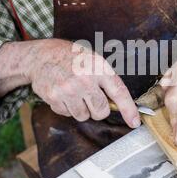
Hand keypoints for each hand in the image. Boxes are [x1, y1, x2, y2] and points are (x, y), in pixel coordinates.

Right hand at [0, 39, 140, 127]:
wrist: (42, 55)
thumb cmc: (72, 58)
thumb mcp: (94, 60)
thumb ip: (106, 80)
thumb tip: (117, 105)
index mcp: (99, 67)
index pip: (119, 92)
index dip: (129, 110)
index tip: (135, 122)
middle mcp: (84, 79)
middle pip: (100, 111)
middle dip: (98, 109)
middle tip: (90, 97)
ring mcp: (68, 89)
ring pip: (83, 116)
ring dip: (81, 109)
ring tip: (74, 92)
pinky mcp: (53, 97)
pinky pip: (66, 114)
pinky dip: (66, 107)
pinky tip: (62, 93)